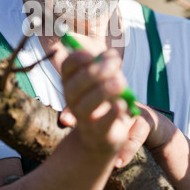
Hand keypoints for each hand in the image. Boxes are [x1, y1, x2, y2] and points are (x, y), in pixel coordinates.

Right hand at [61, 49, 150, 165]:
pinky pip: (102, 123)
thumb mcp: (107, 77)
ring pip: (86, 104)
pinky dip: (112, 113)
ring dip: (105, 90)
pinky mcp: (98, 133)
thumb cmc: (105, 97)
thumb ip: (108, 63)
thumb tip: (112, 55)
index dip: (77, 59)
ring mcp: (83, 117)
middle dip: (96, 72)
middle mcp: (72, 99)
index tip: (92, 55)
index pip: (67, 67)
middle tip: (116, 65)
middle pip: (76, 84)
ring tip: (121, 82)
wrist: (103, 135)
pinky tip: (121, 104)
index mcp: (71, 81)